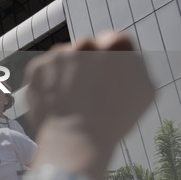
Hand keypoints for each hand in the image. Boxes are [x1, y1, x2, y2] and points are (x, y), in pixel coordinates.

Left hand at [25, 32, 153, 146]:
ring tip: (71, 100)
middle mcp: (86, 45)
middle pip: (86, 48)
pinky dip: (48, 84)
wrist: (76, 139)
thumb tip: (122, 55)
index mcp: (117, 46)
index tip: (105, 75)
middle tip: (87, 91)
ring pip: (63, 58)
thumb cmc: (113, 120)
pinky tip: (56, 101)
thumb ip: (134, 65)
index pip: (113, 40)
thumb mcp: (143, 90)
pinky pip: (45, 71)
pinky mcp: (37, 68)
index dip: (109, 58)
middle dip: (86, 64)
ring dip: (66, 72)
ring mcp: (58, 55)